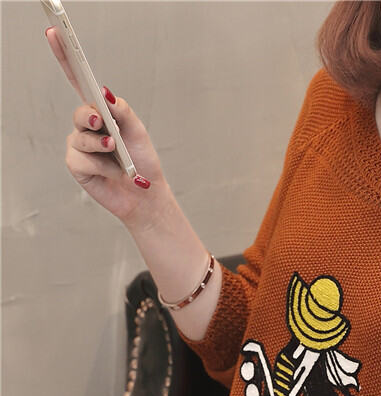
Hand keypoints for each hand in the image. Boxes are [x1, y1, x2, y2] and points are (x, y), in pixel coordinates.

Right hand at [45, 26, 172, 227]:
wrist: (146, 195)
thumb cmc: (142, 163)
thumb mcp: (137, 132)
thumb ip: (122, 110)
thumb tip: (104, 92)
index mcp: (101, 114)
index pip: (78, 82)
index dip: (65, 59)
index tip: (54, 33)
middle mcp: (86, 128)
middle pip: (79, 112)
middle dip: (89, 116)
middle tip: (100, 122)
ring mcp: (79, 147)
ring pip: (81, 137)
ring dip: (102, 147)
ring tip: (116, 153)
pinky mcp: (77, 166)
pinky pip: (82, 159)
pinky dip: (103, 166)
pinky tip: (114, 173)